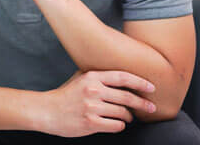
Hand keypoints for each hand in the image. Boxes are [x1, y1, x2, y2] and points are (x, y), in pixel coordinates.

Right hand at [39, 70, 155, 137]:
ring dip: (129, 116)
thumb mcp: (80, 78)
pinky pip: (116, 125)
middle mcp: (93, 90)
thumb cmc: (66, 94)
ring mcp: (92, 107)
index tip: (151, 87)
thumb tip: (120, 75)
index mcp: (92, 76)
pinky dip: (120, 125)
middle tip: (151, 107)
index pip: (122, 77)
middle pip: (126, 97)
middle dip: (142, 103)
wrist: (48, 110)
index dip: (139, 82)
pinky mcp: (90, 123)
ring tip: (128, 116)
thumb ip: (98, 75)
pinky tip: (117, 123)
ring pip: (122, 113)